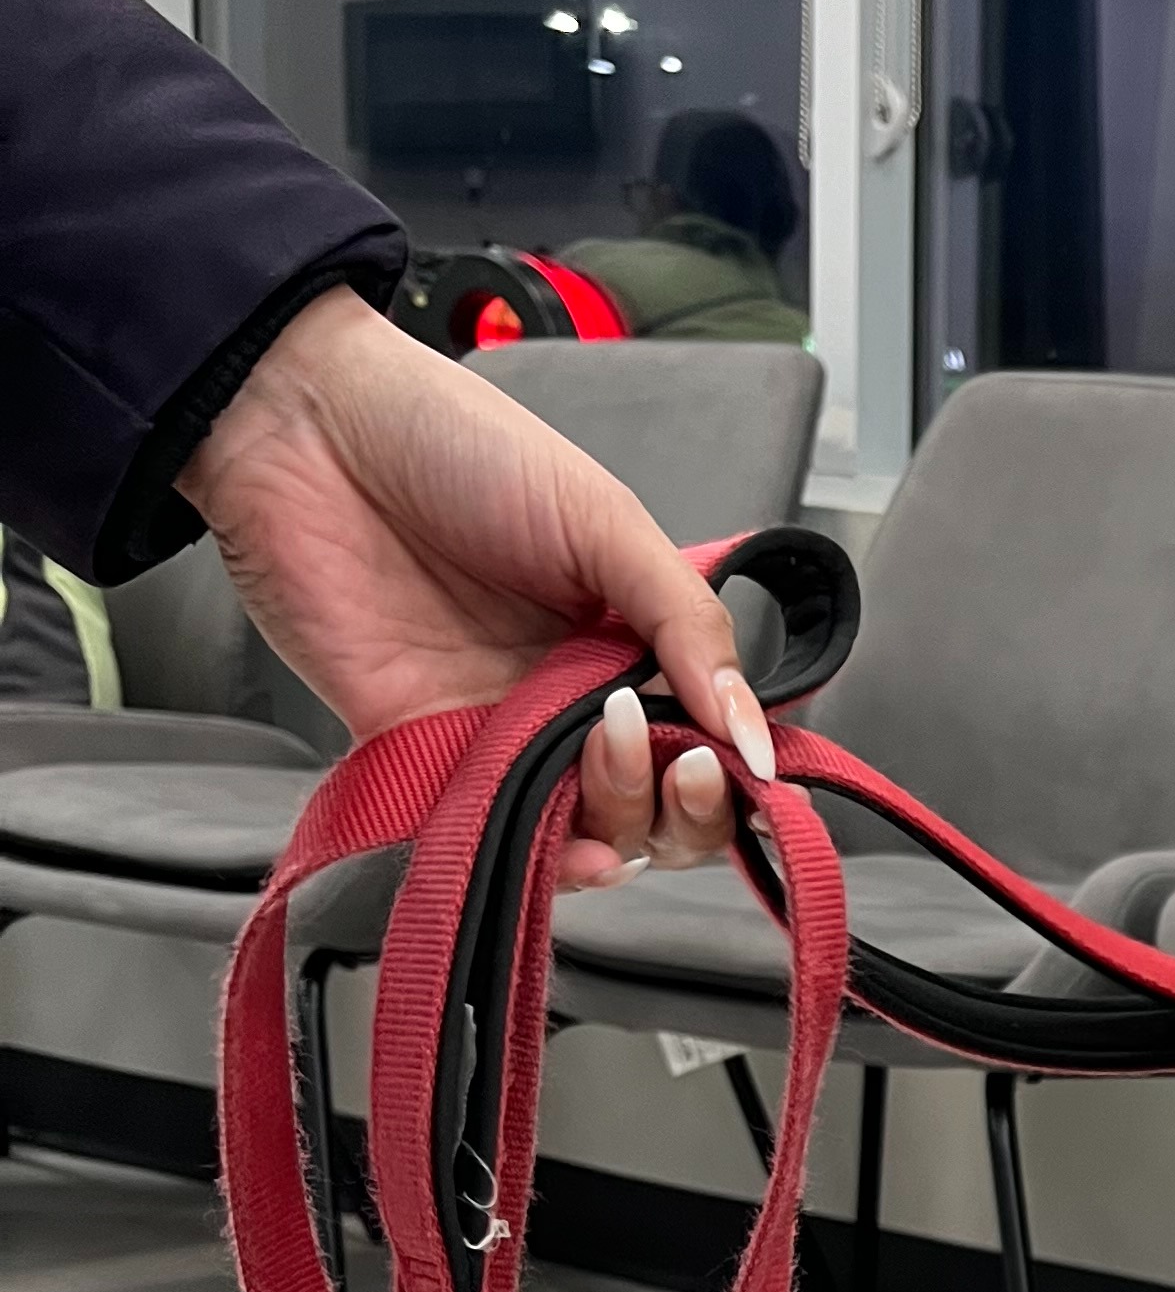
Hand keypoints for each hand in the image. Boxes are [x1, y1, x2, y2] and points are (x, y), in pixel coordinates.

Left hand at [180, 286, 774, 886]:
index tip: (737, 762)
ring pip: (590, 830)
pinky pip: (498, 841)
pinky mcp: (425, 758)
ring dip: (619, 823)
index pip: (709, 733)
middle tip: (678, 764)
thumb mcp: (603, 518)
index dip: (733, 764)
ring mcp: (502, 729)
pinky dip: (543, 862)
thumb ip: (688, 626)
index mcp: (627, 632)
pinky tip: (567, 845)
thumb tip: (755, 735)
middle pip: (660, 800)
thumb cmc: (449, 441)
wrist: (303, 429)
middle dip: (684, 805)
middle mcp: (572, 692)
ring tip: (602, 755)